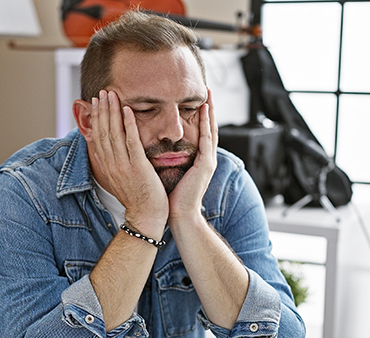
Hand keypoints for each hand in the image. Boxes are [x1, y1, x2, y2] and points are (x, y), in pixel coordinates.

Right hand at [91, 90, 167, 235]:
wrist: (147, 216)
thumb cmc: (138, 198)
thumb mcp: (122, 178)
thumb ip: (116, 163)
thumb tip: (111, 151)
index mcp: (108, 166)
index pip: (98, 137)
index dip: (97, 118)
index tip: (96, 103)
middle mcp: (112, 164)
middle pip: (103, 132)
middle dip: (102, 110)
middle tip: (102, 92)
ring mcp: (124, 166)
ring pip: (114, 133)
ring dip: (112, 112)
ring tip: (112, 94)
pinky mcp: (138, 167)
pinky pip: (131, 142)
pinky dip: (128, 125)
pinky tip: (128, 110)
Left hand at [167, 89, 217, 223]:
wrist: (179, 214)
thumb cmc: (172, 196)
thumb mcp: (172, 172)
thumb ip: (170, 159)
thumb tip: (159, 148)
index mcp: (198, 160)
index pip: (201, 133)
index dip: (201, 117)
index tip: (198, 100)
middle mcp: (206, 158)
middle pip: (209, 128)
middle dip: (210, 109)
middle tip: (208, 90)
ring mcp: (208, 161)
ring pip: (211, 130)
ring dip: (211, 112)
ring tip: (209, 95)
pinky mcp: (206, 165)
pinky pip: (206, 140)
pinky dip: (205, 124)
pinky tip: (203, 111)